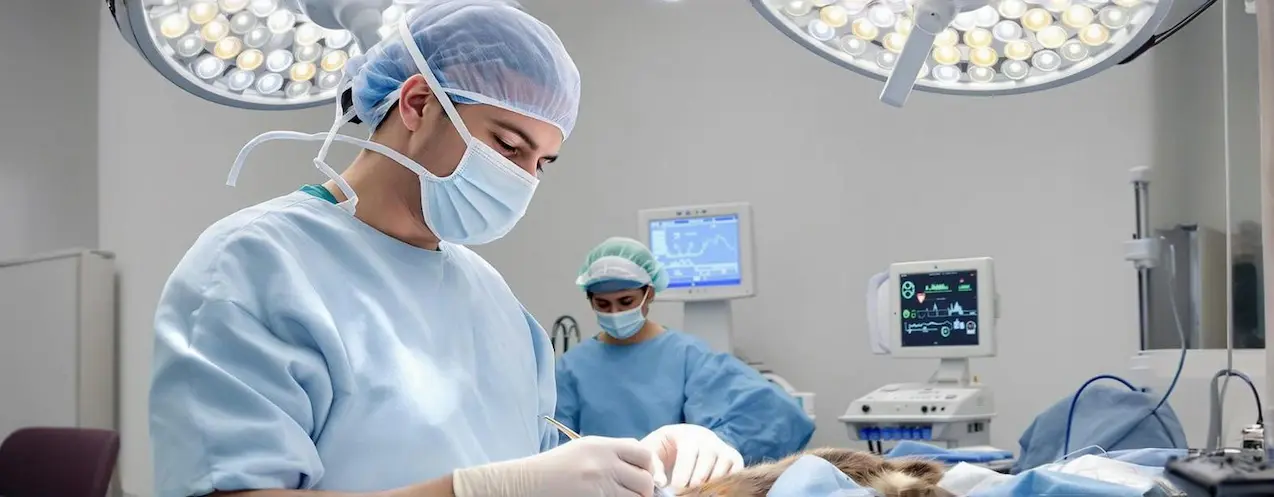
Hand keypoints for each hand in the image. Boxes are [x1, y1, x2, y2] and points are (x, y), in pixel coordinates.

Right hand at [452, 436, 660, 496]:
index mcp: (602, 446)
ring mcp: (599, 486)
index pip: (643, 454)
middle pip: (644, 480)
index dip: (648, 467)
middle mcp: (603, 464)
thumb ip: (610, 453)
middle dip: (643, 490)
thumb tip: (641, 464)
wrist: (525, 483)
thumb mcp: (582, 450)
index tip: (645, 476)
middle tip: (634, 494)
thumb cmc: (552, 468)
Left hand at [641, 424, 743, 489]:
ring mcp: (723, 447)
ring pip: (722, 469)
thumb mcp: (653, 452)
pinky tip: (711, 489)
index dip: (681, 475)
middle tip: (684, 493)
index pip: (689, 453)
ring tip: (696, 492)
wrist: (681, 442)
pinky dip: (726, 483)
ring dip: (709, 485)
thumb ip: (653, 465)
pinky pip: (736, 472)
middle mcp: (708, 438)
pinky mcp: (734, 458)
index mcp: (688, 433)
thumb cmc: (664, 449)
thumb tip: (660, 482)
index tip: (673, 489)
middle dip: (694, 482)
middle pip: (707, 461)